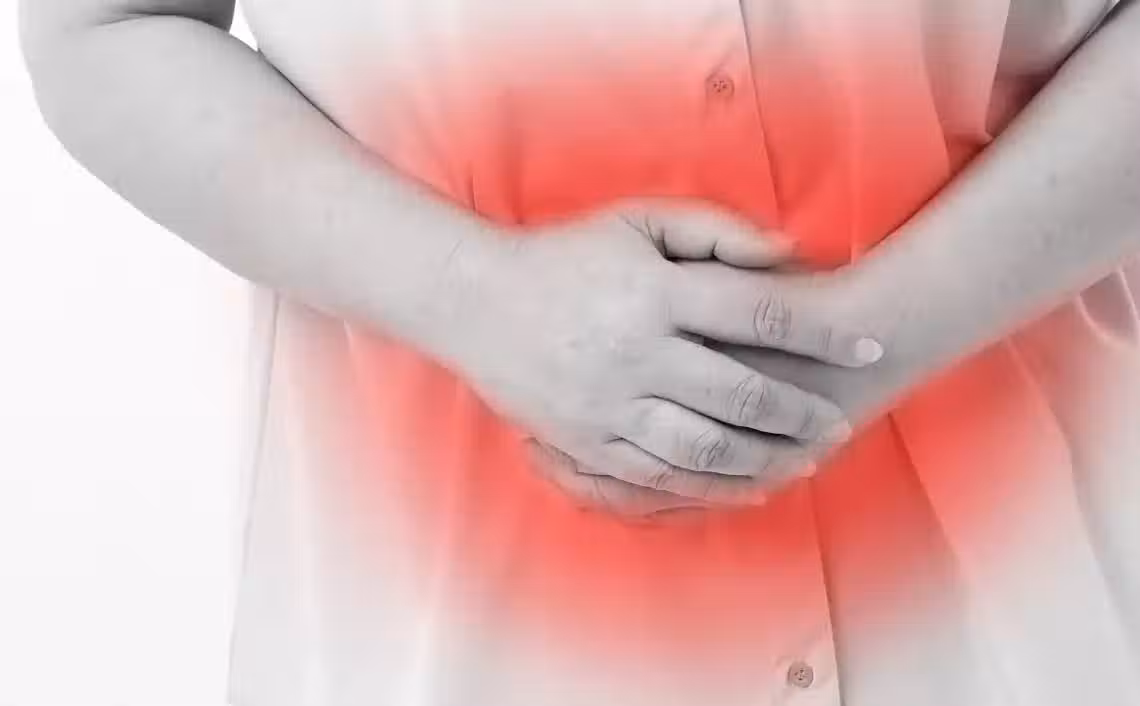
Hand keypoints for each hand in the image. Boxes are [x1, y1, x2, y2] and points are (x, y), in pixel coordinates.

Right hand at [444, 200, 883, 515]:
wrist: (475, 302)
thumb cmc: (566, 255)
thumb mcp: (637, 221)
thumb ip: (715, 230)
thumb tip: (791, 252)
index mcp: (654, 293)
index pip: (759, 314)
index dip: (821, 336)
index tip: (867, 349)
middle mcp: (635, 353)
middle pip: (742, 396)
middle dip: (802, 416)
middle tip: (839, 426)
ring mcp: (608, 405)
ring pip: (706, 450)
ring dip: (765, 462)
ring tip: (803, 462)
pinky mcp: (586, 442)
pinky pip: (659, 478)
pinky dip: (710, 488)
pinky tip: (746, 486)